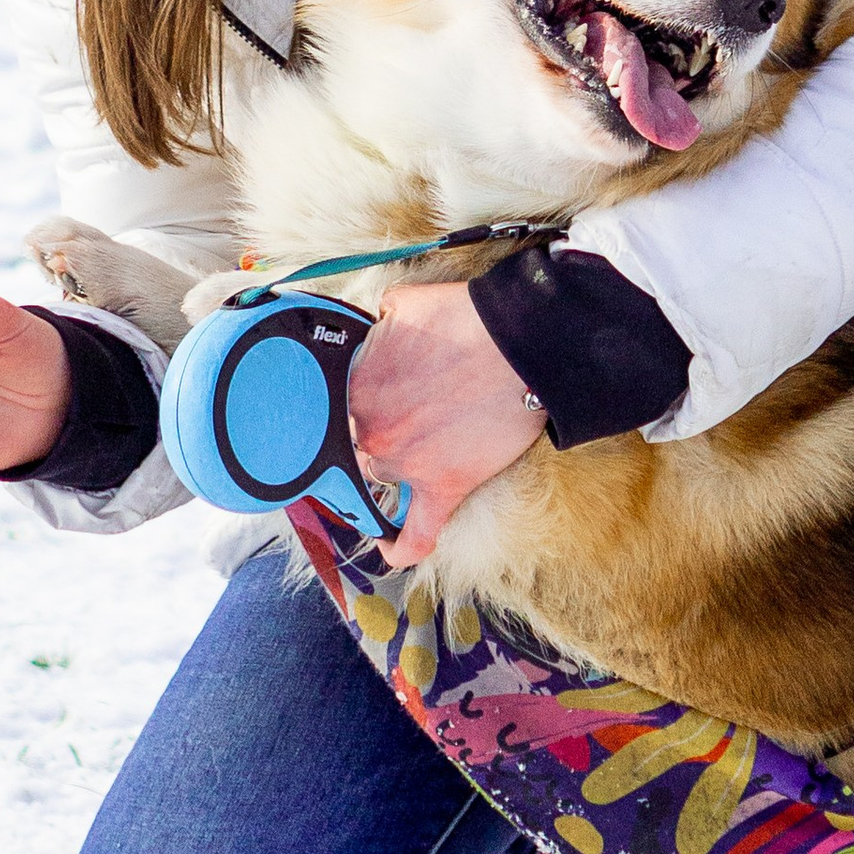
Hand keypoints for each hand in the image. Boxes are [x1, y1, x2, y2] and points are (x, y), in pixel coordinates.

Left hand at [347, 279, 542, 566]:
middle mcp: (369, 431)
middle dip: (373, 424)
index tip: (359, 395)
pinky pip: (417, 532)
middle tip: (404, 403)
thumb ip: (372, 323)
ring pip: (381, 474)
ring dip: (393, 460)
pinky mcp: (445, 485)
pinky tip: (390, 551)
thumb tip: (368, 327)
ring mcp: (405, 464)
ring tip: (420, 438)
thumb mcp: (400, 302)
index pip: (331, 406)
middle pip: (355, 440)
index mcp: (353, 386)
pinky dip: (402, 547)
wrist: (522, 342)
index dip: (346, 399)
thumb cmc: (463, 316)